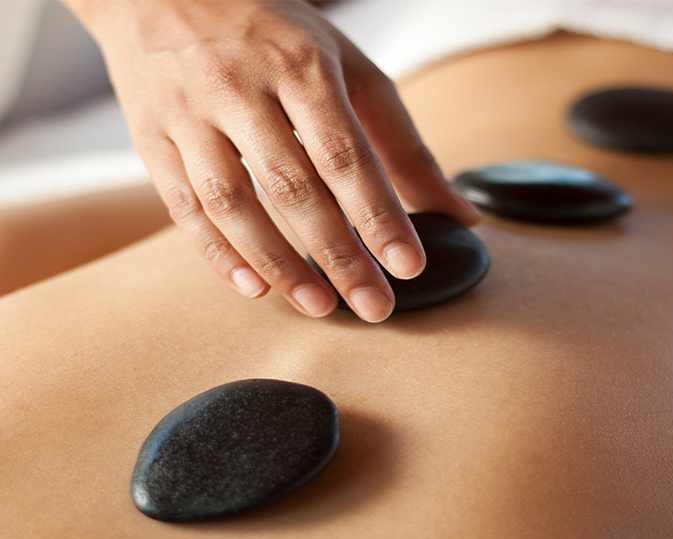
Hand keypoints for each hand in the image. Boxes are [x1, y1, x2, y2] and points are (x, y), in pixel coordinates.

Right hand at [63, 0, 479, 321]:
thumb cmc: (273, 35)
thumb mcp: (346, 69)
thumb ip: (399, 142)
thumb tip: (458, 211)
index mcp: (299, 65)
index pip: (345, 154)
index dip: (378, 215)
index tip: (408, 266)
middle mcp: (240, 86)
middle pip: (293, 187)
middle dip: (338, 254)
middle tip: (374, 306)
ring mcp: (189, 112)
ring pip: (232, 203)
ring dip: (278, 263)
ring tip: (320, 306)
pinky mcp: (151, 136)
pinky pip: (181, 205)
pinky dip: (217, 253)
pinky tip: (254, 287)